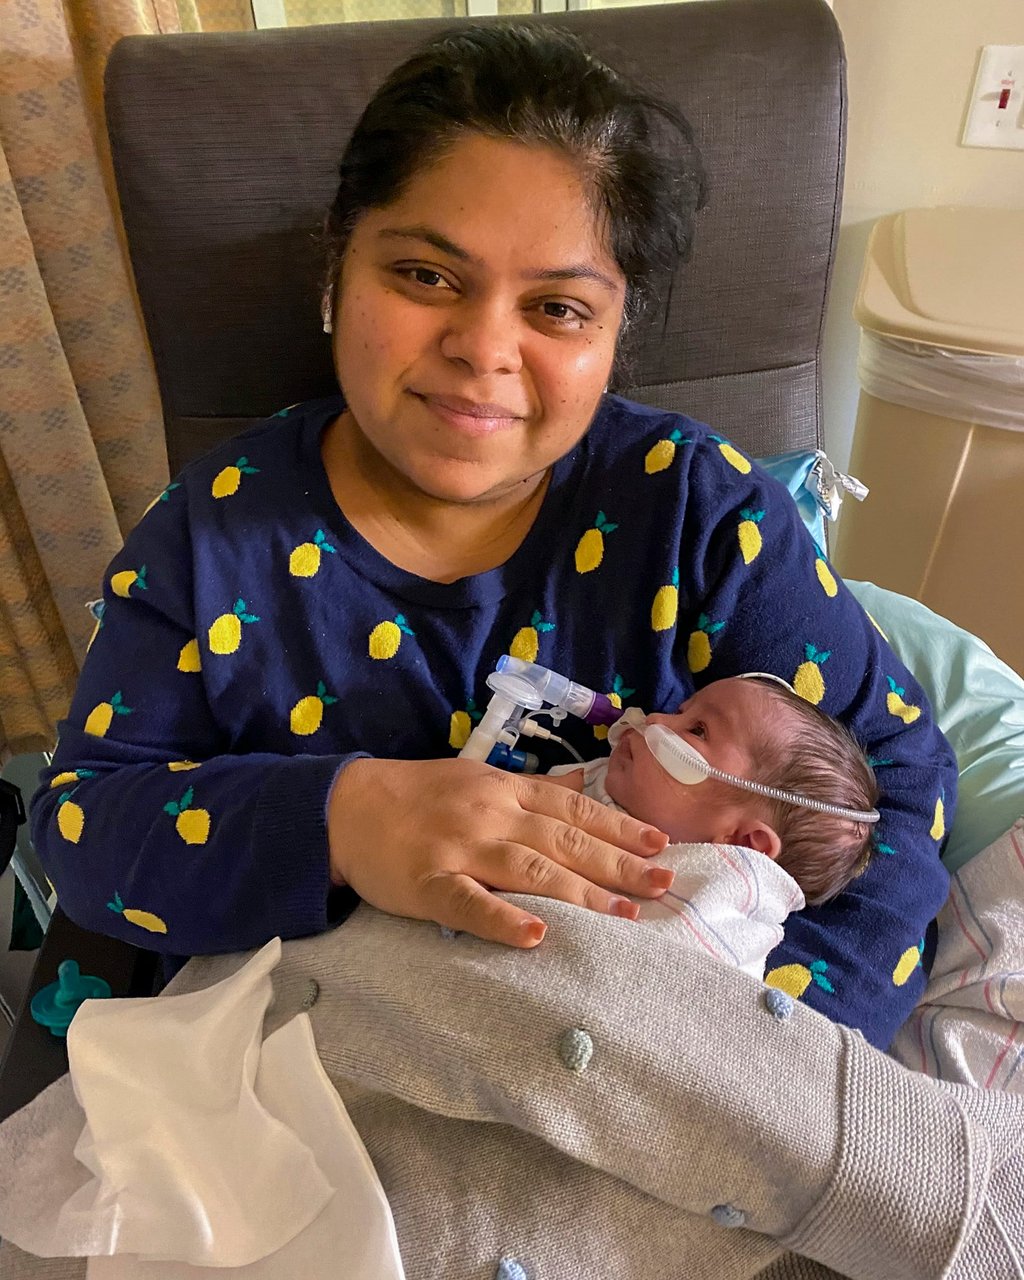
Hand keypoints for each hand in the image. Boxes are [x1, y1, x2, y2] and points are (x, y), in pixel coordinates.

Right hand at [327, 757, 671, 946]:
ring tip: (623, 917)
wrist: (346, 806)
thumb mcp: (479, 778)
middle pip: (564, 840)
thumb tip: (584, 783)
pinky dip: (503, 919)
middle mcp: (491, 815)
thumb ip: (532, 788)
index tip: (660, 844)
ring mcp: (460, 848)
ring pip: (530, 870)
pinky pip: (469, 904)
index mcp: (505, 789)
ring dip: (580, 894)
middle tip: (662, 885)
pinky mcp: (428, 884)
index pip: (573, 809)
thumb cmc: (418, 794)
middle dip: (618, 864)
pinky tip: (536, 936)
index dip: (619, 826)